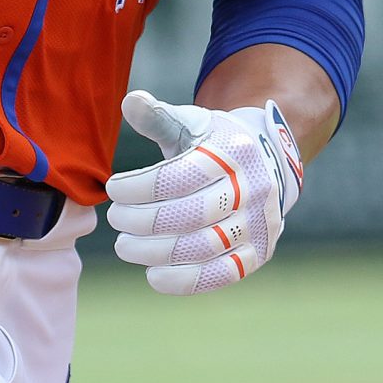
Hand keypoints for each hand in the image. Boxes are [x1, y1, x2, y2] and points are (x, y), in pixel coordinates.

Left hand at [105, 89, 303, 293]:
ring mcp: (259, 224)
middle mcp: (253, 189)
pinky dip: (185, 281)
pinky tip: (153, 276)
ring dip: (155, 252)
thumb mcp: (192, 123)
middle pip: (190, 214)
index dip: (139, 188)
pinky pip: (222, 274)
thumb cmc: (216, 143)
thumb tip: (129, 101)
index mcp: (233, 152)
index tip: (113, 190)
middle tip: (115, 219)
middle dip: (143, 221)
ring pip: (203, 248)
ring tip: (125, 245)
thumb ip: (159, 117)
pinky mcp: (259, 252)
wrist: (270, 163)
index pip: (180, 176)